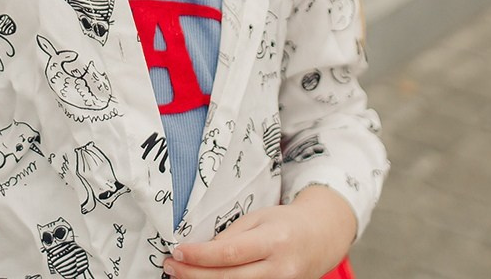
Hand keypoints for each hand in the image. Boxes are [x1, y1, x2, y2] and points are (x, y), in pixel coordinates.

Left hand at [163, 186, 355, 278]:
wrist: (319, 239)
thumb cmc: (285, 224)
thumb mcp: (258, 218)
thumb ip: (231, 235)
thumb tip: (199, 250)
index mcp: (273, 241)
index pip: (230, 253)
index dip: (200, 256)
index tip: (177, 252)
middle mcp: (280, 269)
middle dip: (195, 275)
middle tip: (171, 267)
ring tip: (182, 276)